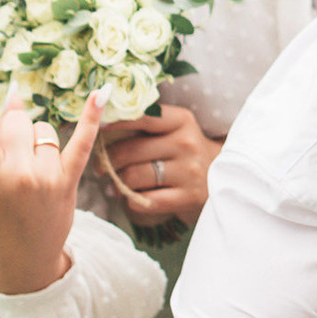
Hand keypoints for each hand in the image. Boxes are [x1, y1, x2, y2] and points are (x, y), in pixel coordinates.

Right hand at [0, 51, 104, 295]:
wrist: (17, 274)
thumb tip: (14, 100)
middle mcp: (20, 175)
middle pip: (16, 123)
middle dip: (10, 127)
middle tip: (7, 152)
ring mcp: (48, 180)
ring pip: (42, 132)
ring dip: (34, 140)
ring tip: (26, 172)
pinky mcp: (69, 185)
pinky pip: (83, 144)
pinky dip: (93, 118)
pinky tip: (102, 92)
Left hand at [99, 105, 219, 228]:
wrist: (219, 177)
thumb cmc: (183, 151)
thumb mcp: (173, 130)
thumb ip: (145, 124)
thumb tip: (100, 120)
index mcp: (181, 120)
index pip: (142, 117)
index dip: (115, 122)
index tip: (97, 127)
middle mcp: (187, 142)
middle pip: (131, 150)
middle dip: (108, 160)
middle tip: (99, 168)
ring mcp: (189, 170)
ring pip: (134, 176)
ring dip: (118, 183)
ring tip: (114, 186)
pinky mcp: (189, 196)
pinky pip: (146, 200)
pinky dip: (133, 201)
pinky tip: (132, 199)